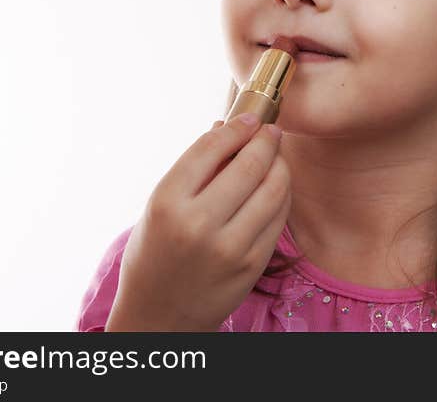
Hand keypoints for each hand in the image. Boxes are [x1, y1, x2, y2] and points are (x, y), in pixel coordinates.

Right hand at [105, 114, 290, 331]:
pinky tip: (276, 185)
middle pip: (249, 164)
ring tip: (275, 156)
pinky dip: (281, 193)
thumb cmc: (155, 253)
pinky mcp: (252, 264)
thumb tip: (227, 128)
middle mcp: (198, 224)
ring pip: (272, 188)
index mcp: (167, 203)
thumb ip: (193, 170)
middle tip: (271, 131)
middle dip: (265, 140)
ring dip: (280, 164)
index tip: (248, 118)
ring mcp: (229, 247)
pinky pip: (278, 216)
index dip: (236, 127)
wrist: (158, 317)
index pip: (210, 148)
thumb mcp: (158, 207)